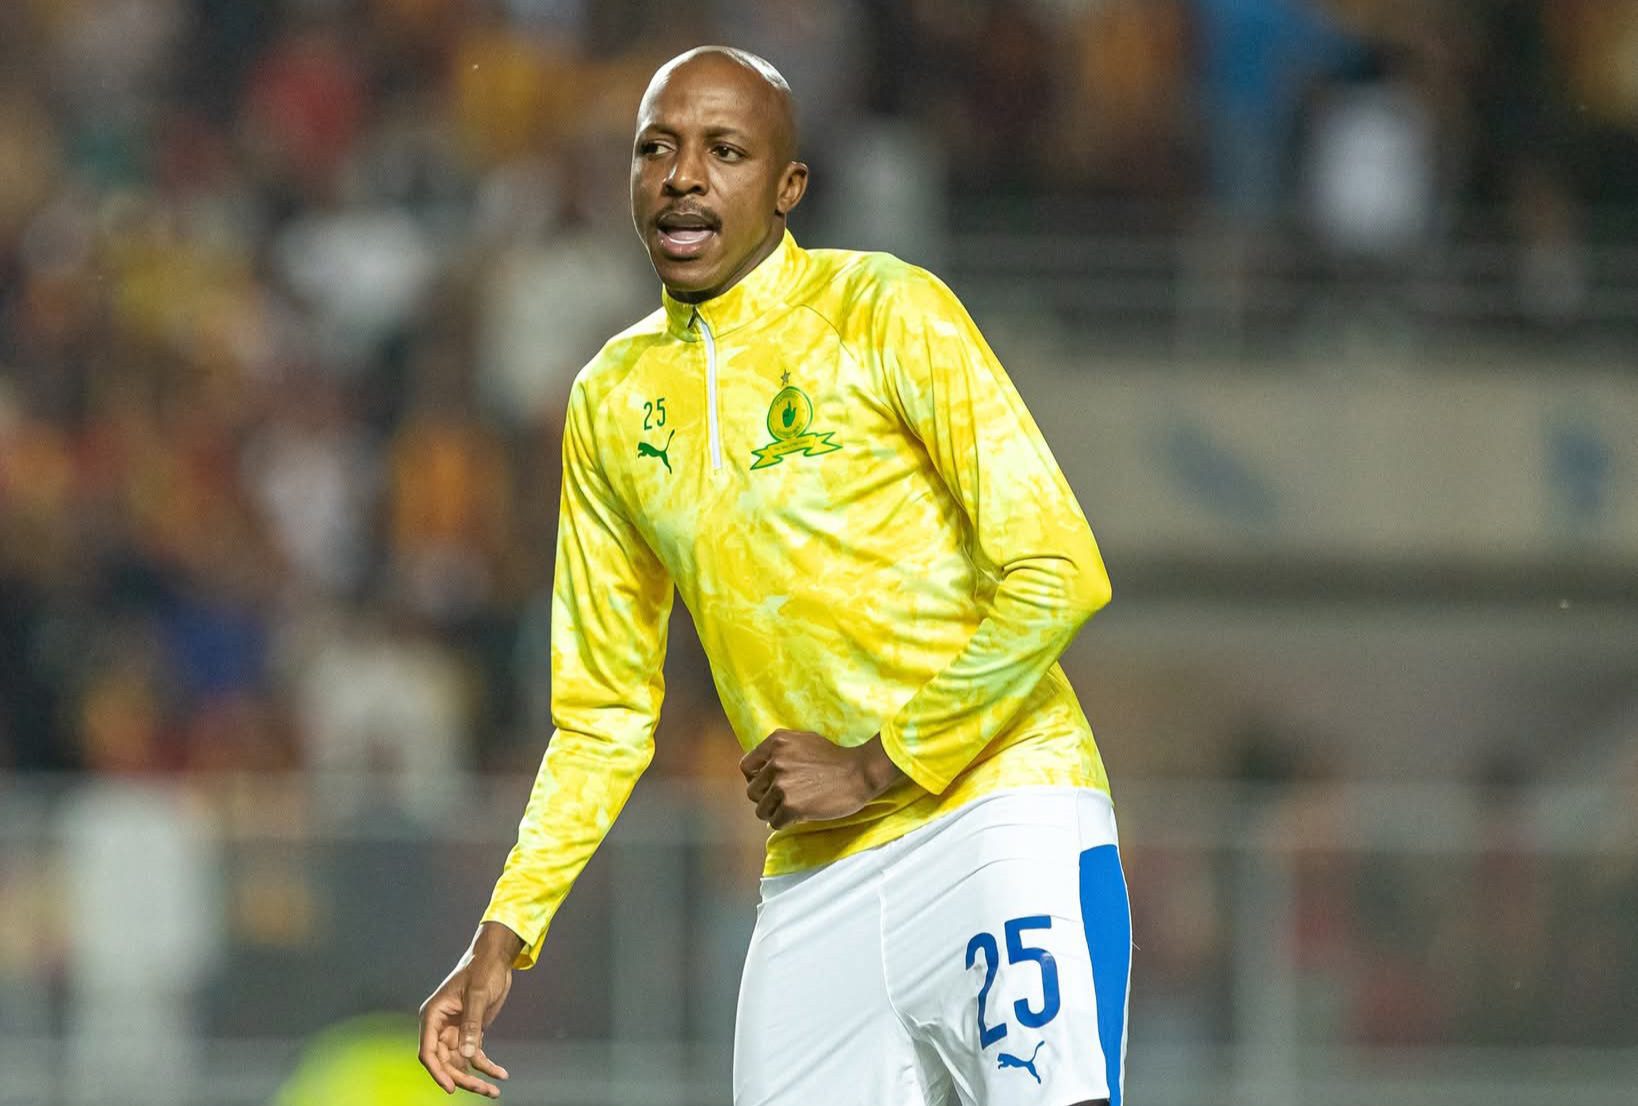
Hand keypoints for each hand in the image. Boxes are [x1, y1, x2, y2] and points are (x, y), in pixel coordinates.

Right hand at [418, 922, 521, 1097]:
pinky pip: (475, 1056)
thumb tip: (468, 1055)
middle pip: (445, 1062)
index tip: (451, 1088)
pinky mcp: (470, 1032)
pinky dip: (486, 1066)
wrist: (495, 958)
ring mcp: (455, 1031)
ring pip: (460, 1063)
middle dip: (463, 1078)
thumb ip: (471, 1024)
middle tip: (484, 1090)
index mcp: (433, 1015)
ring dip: (476, 1078)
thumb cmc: (482, 969)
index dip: (437, 1072)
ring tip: (494, 1091)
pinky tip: (501, 1074)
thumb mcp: (477, 995)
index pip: (428, 1051)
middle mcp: (440, 1026)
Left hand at [739, 730, 903, 829]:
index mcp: (777, 742)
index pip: (746, 767)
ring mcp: (782, 784)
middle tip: (782, 800)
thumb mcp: (805, 740)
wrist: (859, 772)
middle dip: (765, 798)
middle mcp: (776, 761)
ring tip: (791, 809)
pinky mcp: (792, 806)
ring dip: (775, 813)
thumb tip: (761, 770)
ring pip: (761, 810)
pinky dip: (785, 823)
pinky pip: (774, 822)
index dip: (755, 779)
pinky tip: (799, 817)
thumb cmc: (835, 757)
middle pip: (752, 791)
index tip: (767, 786)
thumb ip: (781, 750)